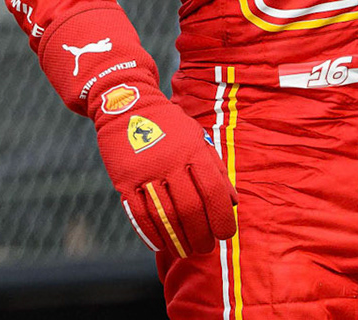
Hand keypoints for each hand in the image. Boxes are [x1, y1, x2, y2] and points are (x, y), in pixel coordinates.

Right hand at [92, 84, 237, 257]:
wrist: (127, 105)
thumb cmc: (169, 126)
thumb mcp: (197, 138)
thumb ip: (215, 168)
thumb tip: (233, 202)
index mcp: (193, 151)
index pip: (214, 191)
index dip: (222, 217)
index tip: (226, 234)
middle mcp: (171, 162)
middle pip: (190, 208)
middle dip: (201, 234)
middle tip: (206, 248)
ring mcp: (146, 172)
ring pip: (166, 215)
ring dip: (178, 239)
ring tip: (187, 251)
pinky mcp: (125, 181)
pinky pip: (139, 214)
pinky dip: (152, 234)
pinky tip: (162, 245)